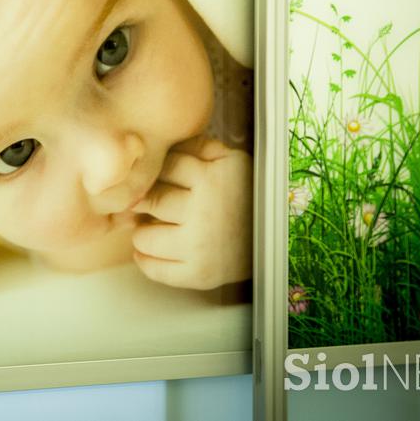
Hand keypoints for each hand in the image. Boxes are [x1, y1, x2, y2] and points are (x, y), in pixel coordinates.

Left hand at [131, 136, 251, 289]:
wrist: (279, 240)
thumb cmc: (247, 195)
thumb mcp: (231, 161)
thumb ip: (198, 147)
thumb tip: (162, 145)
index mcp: (212, 178)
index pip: (164, 167)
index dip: (155, 172)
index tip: (156, 178)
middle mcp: (204, 212)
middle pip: (150, 200)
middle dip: (142, 201)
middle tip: (143, 203)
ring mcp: (200, 246)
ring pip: (145, 236)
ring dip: (141, 230)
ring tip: (148, 226)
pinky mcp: (199, 274)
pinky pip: (155, 269)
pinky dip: (144, 259)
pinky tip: (147, 250)